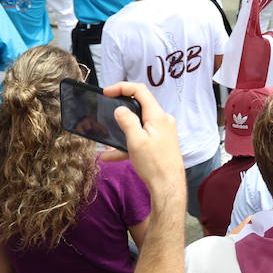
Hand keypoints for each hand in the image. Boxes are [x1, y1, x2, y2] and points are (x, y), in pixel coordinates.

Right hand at [100, 82, 184, 196]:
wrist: (168, 186)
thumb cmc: (154, 164)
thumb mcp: (136, 141)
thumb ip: (127, 121)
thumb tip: (120, 109)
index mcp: (157, 115)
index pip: (140, 91)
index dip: (122, 87)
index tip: (106, 92)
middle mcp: (162, 120)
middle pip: (139, 106)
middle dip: (121, 109)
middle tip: (106, 112)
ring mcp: (162, 132)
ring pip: (138, 125)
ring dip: (121, 131)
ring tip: (105, 140)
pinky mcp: (160, 143)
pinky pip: (141, 138)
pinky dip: (127, 144)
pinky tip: (109, 155)